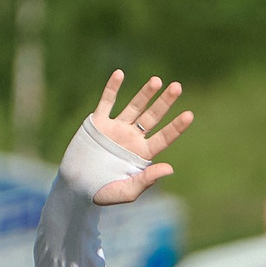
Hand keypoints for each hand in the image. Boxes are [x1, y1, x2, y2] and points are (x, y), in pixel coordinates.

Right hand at [87, 71, 194, 206]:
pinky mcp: (98, 123)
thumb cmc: (103, 192)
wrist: (76, 186)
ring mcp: (115, 129)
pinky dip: (112, 88)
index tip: (189, 115)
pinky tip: (120, 74)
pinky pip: (106, 102)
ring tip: (157, 80)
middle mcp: (132, 138)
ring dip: (145, 93)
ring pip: (134, 107)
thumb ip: (147, 180)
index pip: (164, 138)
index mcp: (142, 154)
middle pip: (152, 117)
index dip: (176, 127)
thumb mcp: (127, 191)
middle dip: (165, 102)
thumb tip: (169, 168)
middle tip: (177, 87)